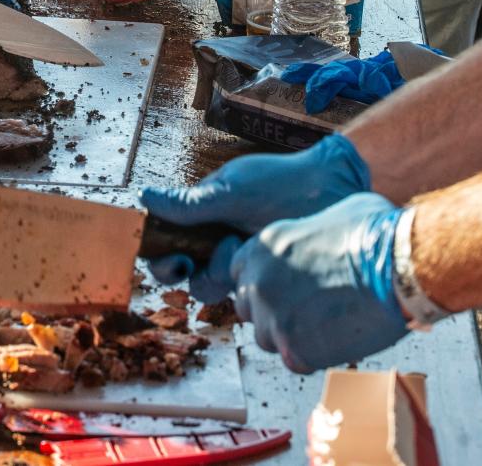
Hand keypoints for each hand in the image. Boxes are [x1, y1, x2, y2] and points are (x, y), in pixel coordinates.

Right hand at [138, 133, 368, 301]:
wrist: (337, 192)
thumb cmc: (284, 183)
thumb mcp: (232, 191)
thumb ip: (190, 202)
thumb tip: (144, 198)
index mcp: (202, 217)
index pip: (165, 242)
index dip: (159, 255)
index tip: (171, 257)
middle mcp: (216, 242)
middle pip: (181, 272)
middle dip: (183, 270)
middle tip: (189, 262)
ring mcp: (239, 262)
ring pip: (209, 288)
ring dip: (217, 274)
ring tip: (238, 248)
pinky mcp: (264, 279)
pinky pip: (243, 298)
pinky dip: (247, 287)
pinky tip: (263, 268)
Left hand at [229, 193, 408, 372]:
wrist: (403, 267)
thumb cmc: (378, 235)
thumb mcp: (333, 215)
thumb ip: (307, 234)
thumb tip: (320, 237)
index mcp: (263, 246)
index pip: (242, 273)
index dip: (265, 283)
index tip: (286, 288)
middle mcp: (259, 281)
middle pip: (249, 307)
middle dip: (273, 311)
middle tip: (309, 310)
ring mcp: (273, 317)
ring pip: (267, 338)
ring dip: (291, 336)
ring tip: (329, 324)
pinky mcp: (294, 348)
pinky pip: (294, 360)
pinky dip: (315, 355)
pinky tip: (339, 338)